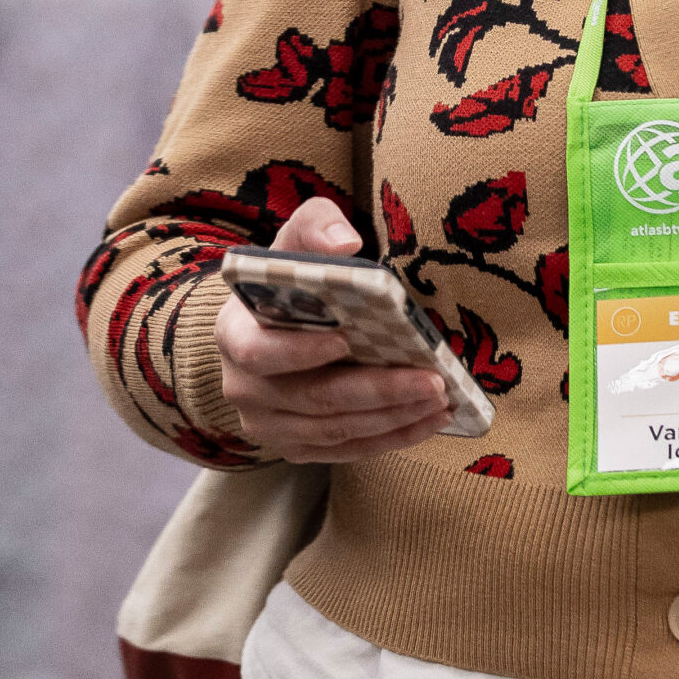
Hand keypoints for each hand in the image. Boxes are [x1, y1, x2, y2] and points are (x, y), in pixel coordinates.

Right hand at [214, 197, 456, 463]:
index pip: (260, 352)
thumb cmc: (287, 281)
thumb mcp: (294, 240)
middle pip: (314, 400)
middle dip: (378, 391)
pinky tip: (430, 421)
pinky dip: (391, 438)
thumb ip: (316, 226)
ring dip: (393, 419)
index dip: (301, 351)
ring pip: (334, 432)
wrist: (265, 325)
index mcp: (236, 334)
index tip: (348, 338)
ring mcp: (269, 424)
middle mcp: (244, 388)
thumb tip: (346, 244)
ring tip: (442, 400)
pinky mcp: (295, 446)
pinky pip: (345, 452)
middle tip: (431, 381)